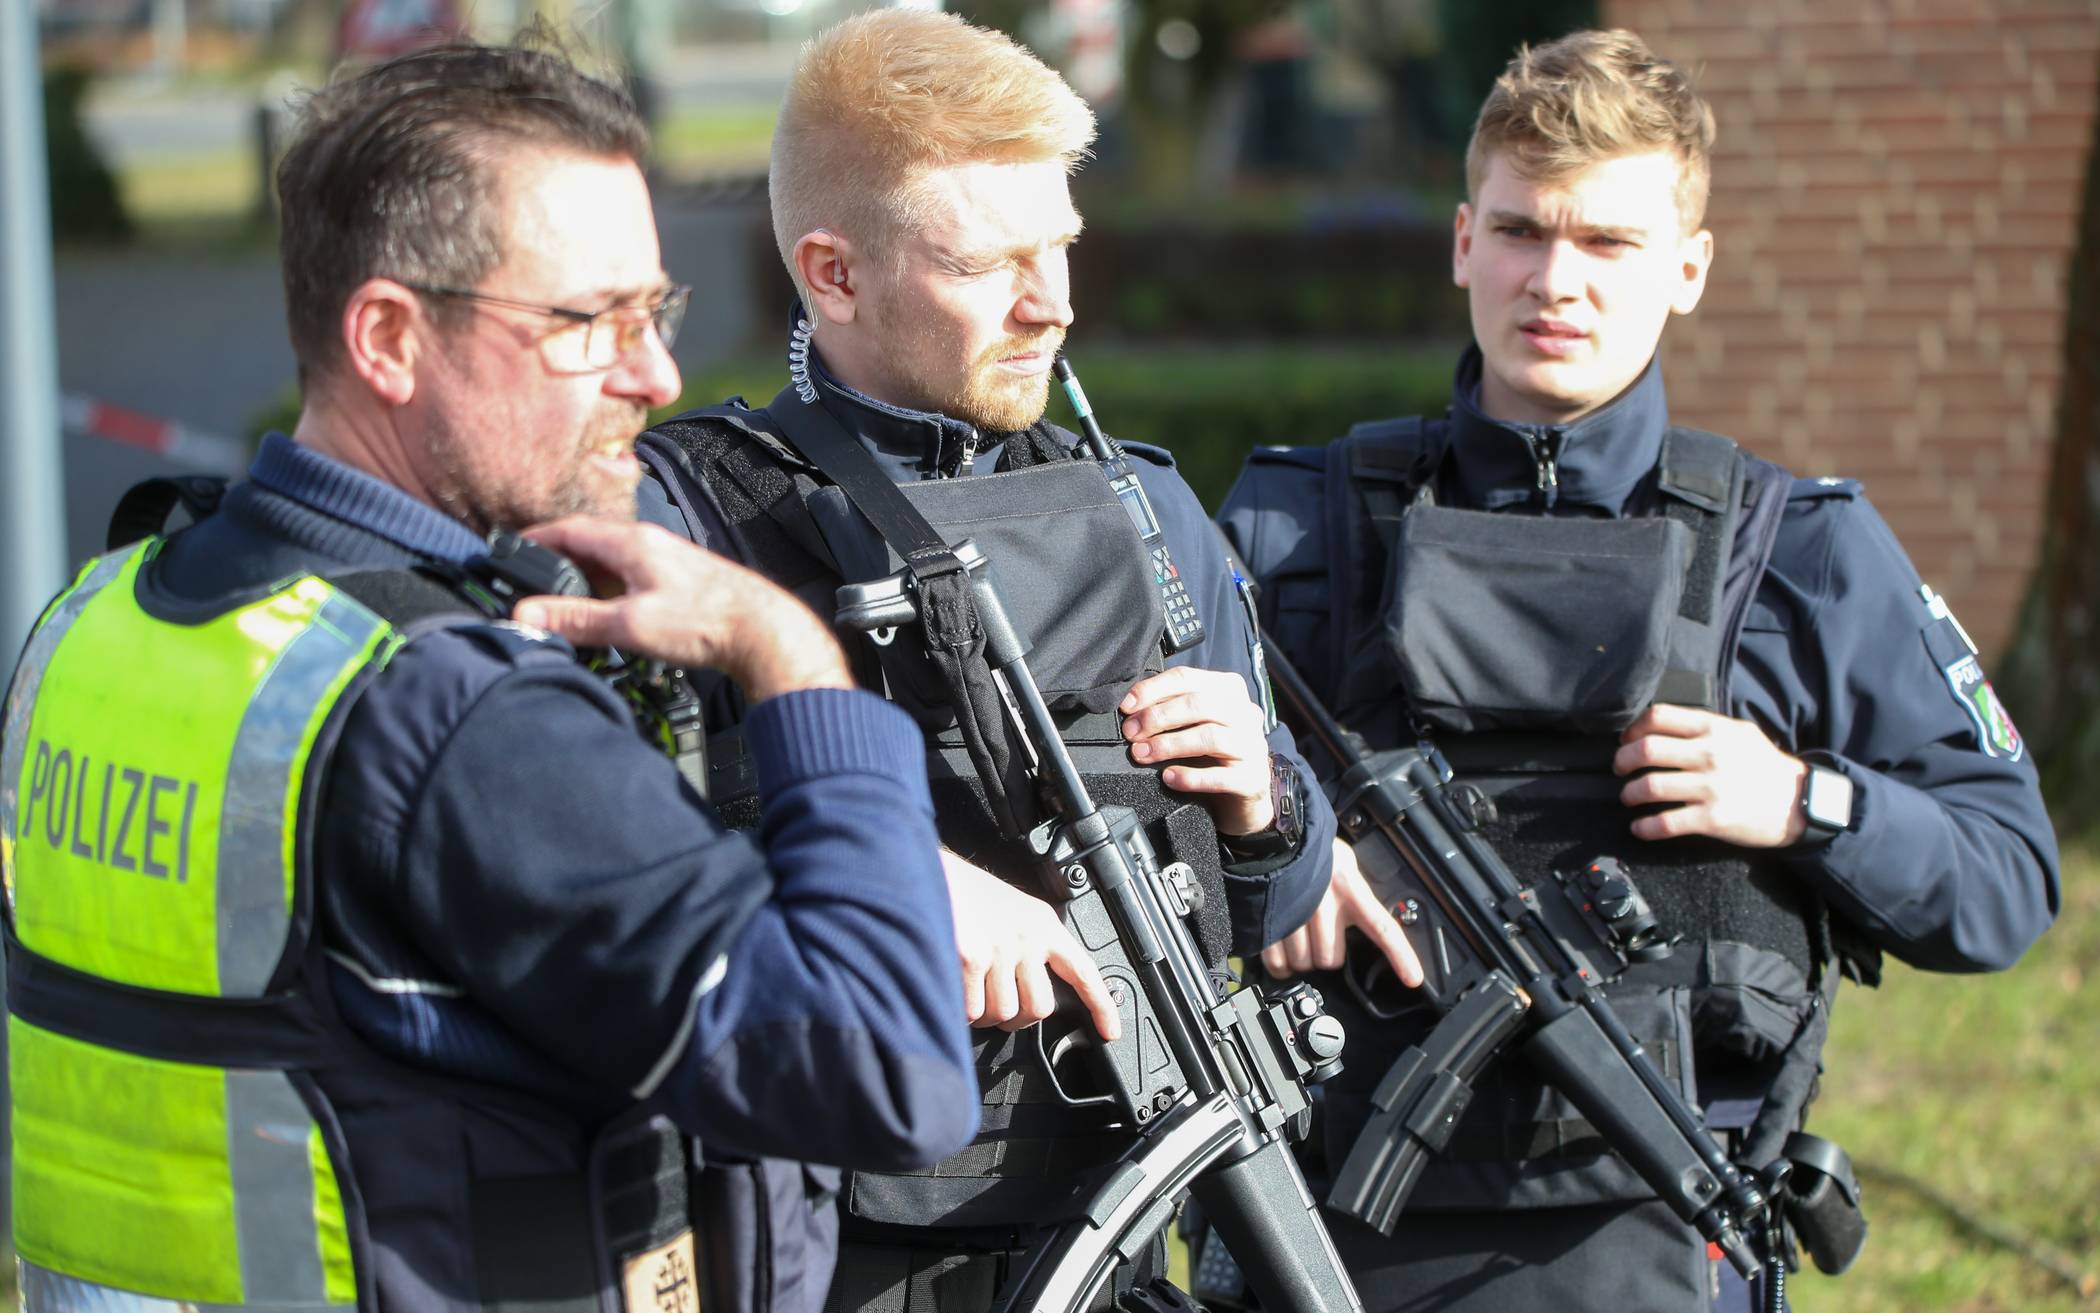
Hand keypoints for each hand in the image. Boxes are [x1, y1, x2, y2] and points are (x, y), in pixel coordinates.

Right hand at [510, 516, 852, 701]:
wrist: (763, 632)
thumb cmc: (707, 621)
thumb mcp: (630, 623)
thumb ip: (577, 619)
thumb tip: (527, 615)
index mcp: (632, 541)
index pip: (569, 529)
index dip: (535, 538)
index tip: (509, 549)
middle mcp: (649, 544)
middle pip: (588, 545)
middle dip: (556, 563)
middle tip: (528, 586)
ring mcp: (666, 561)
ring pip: (610, 564)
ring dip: (584, 582)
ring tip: (562, 608)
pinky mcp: (679, 582)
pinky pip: (631, 580)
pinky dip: (610, 594)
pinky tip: (608, 618)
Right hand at [942, 851, 1121, 1041]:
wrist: (918, 867)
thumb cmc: (961, 893)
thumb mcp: (1010, 911)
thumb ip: (1026, 947)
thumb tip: (1028, 995)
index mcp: (1042, 924)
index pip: (1083, 970)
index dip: (1100, 1005)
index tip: (1109, 1031)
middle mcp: (1027, 936)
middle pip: (1039, 1008)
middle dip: (1016, 1019)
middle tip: (996, 1005)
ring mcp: (1000, 948)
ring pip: (1004, 1013)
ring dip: (983, 1015)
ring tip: (968, 992)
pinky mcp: (971, 958)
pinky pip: (972, 1010)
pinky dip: (960, 1011)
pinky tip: (952, 989)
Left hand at [1120, 666, 1274, 835]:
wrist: (1248, 787)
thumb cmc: (1214, 748)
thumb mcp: (1197, 720)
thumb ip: (1173, 707)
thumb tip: (1131, 708)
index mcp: (1229, 689)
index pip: (1187, 678)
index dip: (1153, 690)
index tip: (1127, 706)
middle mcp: (1245, 713)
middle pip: (1199, 705)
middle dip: (1158, 717)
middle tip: (1131, 733)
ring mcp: (1252, 746)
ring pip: (1210, 737)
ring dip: (1169, 744)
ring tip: (1142, 754)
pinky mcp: (1251, 779)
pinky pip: (1219, 777)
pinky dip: (1190, 777)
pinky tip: (1169, 777)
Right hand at [1261, 839, 1423, 986]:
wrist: (1273, 834)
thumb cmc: (1312, 850)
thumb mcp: (1345, 865)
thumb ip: (1358, 892)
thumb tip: (1369, 918)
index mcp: (1349, 890)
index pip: (1381, 927)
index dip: (1400, 956)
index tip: (1413, 979)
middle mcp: (1323, 906)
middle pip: (1331, 959)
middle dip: (1325, 952)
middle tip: (1319, 933)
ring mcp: (1294, 917)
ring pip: (1304, 962)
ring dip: (1301, 956)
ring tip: (1297, 932)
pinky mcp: (1270, 925)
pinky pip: (1278, 963)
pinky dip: (1280, 964)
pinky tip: (1282, 948)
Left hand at [1614, 704, 1808, 846]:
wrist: (1800, 802)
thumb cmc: (1764, 766)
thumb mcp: (1739, 733)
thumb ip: (1704, 726)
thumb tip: (1661, 726)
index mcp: (1714, 728)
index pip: (1659, 716)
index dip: (1633, 728)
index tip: (1626, 740)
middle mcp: (1709, 754)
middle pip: (1646, 750)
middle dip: (1622, 761)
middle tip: (1619, 770)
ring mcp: (1710, 787)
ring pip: (1649, 786)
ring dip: (1629, 794)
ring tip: (1629, 797)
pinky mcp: (1713, 818)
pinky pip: (1665, 823)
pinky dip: (1644, 827)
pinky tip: (1639, 828)